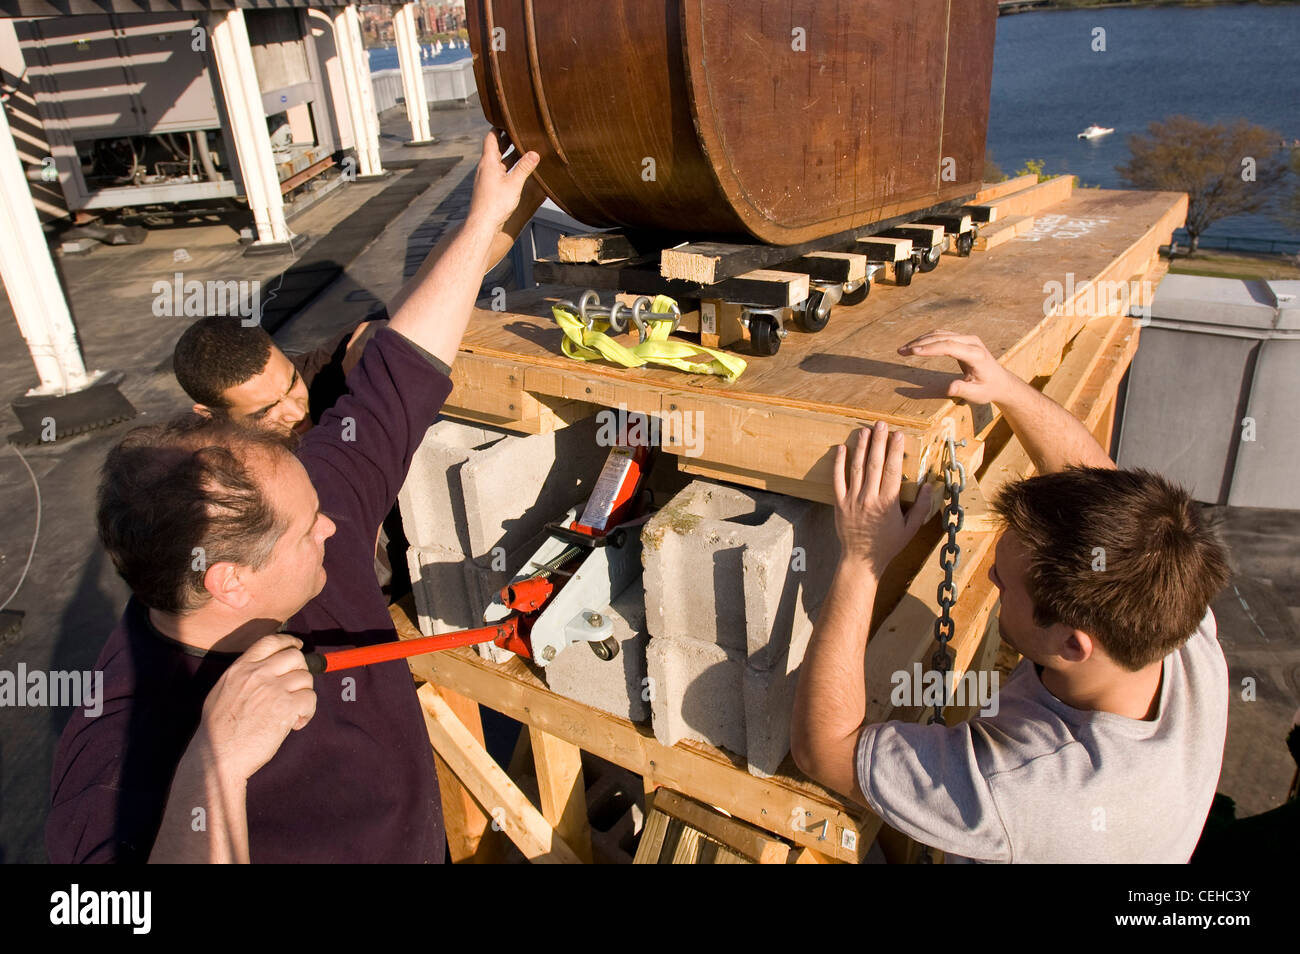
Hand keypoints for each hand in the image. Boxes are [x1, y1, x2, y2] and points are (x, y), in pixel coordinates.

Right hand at [198, 634, 315, 781]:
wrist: (218, 756)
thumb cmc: (218, 731)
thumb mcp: (221, 692)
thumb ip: (243, 676)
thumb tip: (264, 669)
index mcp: (240, 668)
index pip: (270, 641)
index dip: (289, 642)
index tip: (298, 647)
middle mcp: (257, 674)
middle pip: (295, 657)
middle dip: (301, 671)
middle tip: (295, 690)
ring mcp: (273, 689)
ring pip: (306, 678)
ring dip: (304, 695)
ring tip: (292, 713)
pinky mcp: (285, 707)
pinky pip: (310, 699)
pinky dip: (308, 712)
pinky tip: (295, 724)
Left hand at [468, 129, 539, 233]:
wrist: (482, 224)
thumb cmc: (495, 204)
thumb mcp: (514, 184)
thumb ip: (524, 168)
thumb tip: (535, 153)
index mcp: (488, 162)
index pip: (491, 137)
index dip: (500, 128)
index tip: (510, 121)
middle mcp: (485, 168)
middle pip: (496, 148)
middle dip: (508, 140)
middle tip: (521, 134)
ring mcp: (486, 178)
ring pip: (498, 161)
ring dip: (510, 155)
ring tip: (524, 150)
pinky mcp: (489, 188)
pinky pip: (499, 172)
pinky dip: (508, 167)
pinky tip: (518, 172)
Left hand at [833, 422, 931, 576]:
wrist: (861, 560)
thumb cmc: (889, 544)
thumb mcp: (911, 529)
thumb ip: (921, 507)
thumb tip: (930, 485)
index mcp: (888, 503)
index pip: (892, 470)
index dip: (895, 450)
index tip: (898, 434)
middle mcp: (869, 498)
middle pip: (875, 464)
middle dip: (878, 441)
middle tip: (881, 424)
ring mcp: (853, 500)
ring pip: (857, 468)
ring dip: (861, 447)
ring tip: (865, 430)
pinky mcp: (839, 503)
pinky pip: (838, 480)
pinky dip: (839, 463)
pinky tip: (842, 448)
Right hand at [898, 330, 1014, 404]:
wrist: (1000, 381)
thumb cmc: (988, 389)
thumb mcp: (977, 394)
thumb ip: (963, 390)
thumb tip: (950, 388)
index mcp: (976, 355)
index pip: (950, 346)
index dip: (930, 348)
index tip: (913, 351)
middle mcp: (972, 342)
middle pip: (942, 337)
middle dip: (920, 343)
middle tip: (901, 351)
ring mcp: (967, 338)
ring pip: (940, 334)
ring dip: (920, 340)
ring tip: (903, 350)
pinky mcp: (962, 339)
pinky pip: (941, 335)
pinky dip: (927, 340)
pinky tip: (915, 346)